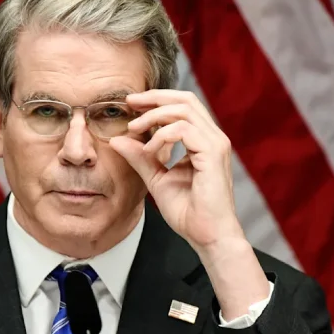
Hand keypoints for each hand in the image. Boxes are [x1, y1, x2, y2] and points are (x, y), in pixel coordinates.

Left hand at [109, 89, 243, 251]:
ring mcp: (215, 143)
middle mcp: (212, 137)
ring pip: (184, 109)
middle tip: (130, 102)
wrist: (207, 236)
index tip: (131, 105)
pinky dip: (161, 135)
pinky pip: (184, 129)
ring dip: (154, 115)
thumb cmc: (189, 212)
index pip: (183, 106)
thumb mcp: (156, 178)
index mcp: (203, 140)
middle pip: (185, 99)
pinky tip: (149, 150)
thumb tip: (117, 140)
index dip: (156, 100)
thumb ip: (140, 157)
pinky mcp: (213, 153)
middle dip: (154, 97)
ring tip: (134, 129)